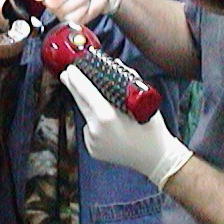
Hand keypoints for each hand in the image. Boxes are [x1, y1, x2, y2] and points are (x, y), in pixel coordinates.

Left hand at [61, 65, 191, 189]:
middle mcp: (95, 130)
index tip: (71, 69)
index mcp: (106, 117)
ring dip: (89, 107)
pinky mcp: (92, 150)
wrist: (156, 158)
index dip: (76, 80)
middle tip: (67, 74)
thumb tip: (115, 66)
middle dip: (72, 88)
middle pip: (80, 103)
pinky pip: (90, 130)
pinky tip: (110, 127)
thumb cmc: (151, 130)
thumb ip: (126, 83)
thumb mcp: (142, 103)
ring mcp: (92, 142)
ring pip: (86, 117)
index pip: (86, 93)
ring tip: (105, 105)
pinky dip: (95, 124)